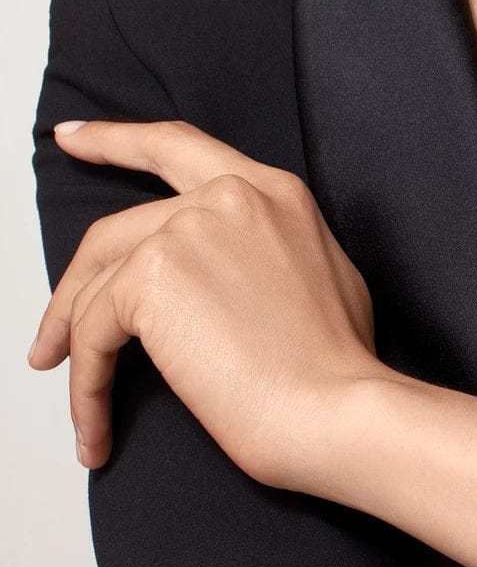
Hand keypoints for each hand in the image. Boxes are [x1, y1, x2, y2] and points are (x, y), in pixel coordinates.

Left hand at [27, 118, 384, 489]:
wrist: (336, 405)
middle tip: (49, 321)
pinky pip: (92, 334)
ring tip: (83, 403)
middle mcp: (228, 195)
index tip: (74, 139)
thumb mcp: (322, 273)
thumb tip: (229, 275)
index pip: (178, 147)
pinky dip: (84, 387)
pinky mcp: (151, 277)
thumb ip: (268, 249)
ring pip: (96, 287)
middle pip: (118, 228)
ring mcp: (187, 229)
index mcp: (272, 189)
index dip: (118, 140)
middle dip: (72, 279)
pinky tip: (95, 427)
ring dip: (78, 348)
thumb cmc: (338, 361)